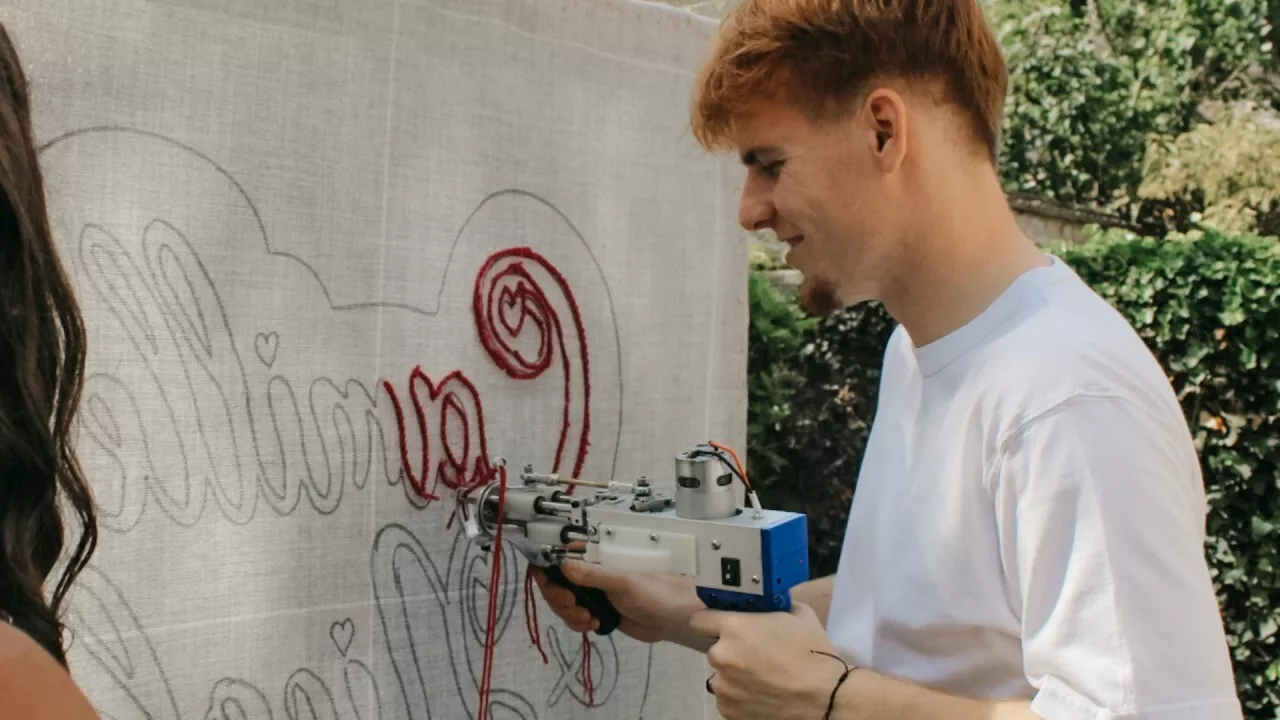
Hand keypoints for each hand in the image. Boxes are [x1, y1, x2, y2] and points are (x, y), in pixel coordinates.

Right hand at [530, 560, 708, 646]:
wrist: (674, 620)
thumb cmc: (655, 593)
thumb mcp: (623, 582)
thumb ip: (593, 575)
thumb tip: (563, 564)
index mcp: (599, 557)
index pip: (561, 555)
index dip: (548, 568)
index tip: (547, 583)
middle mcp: (592, 571)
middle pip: (556, 582)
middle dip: (559, 597)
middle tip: (574, 606)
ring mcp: (594, 592)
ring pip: (564, 602)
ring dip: (569, 613)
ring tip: (588, 619)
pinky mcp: (598, 610)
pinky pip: (575, 616)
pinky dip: (578, 622)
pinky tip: (593, 625)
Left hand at [690, 603, 849, 719]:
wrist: (826, 696)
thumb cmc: (814, 655)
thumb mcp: (798, 614)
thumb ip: (771, 607)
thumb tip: (766, 604)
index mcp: (734, 627)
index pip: (700, 619)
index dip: (710, 620)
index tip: (717, 624)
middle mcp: (722, 656)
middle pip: (715, 649)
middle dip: (731, 650)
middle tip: (756, 654)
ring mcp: (724, 686)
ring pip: (721, 675)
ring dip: (735, 675)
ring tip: (763, 677)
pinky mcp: (728, 710)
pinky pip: (728, 698)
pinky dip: (740, 696)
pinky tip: (762, 692)